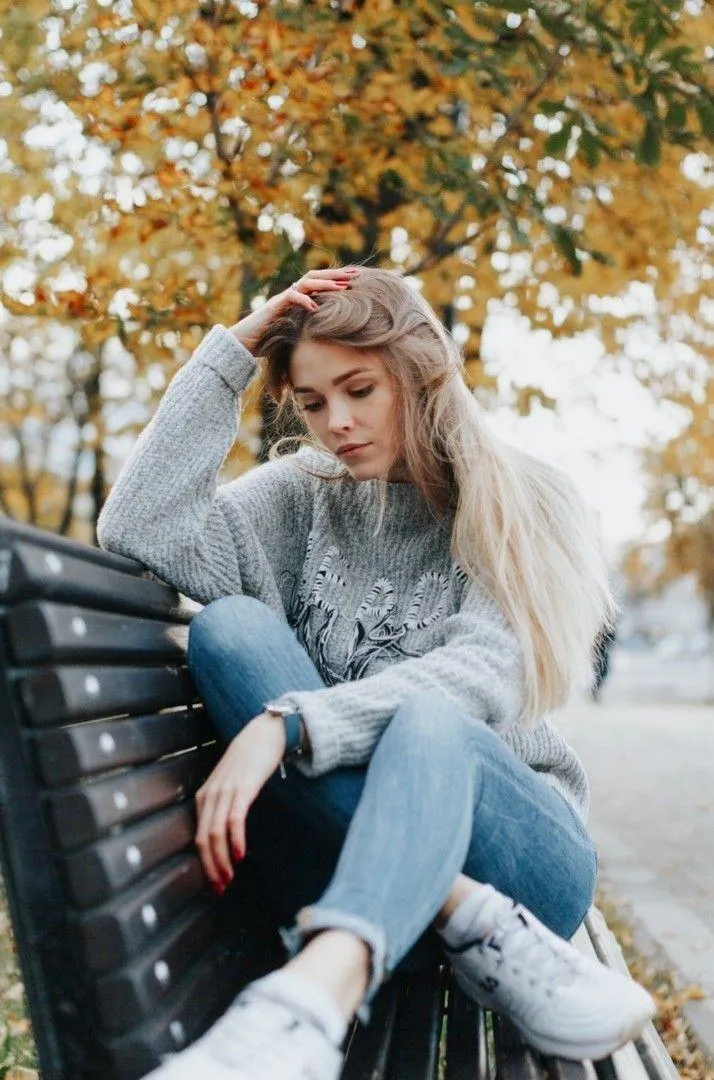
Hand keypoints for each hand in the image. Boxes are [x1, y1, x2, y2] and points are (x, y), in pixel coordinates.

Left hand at [195, 712, 284, 892]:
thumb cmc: (249, 761)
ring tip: (229, 879)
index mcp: (204, 797)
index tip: (215, 883)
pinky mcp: (242, 787)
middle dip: (210, 868)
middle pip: (203, 840)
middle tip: (221, 888)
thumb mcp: (230, 785)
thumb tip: (226, 835)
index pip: (198, 838)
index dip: (205, 865)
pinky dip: (235, 839)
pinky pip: (234, 818)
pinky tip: (241, 855)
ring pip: (215, 833)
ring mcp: (225, 791)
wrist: (265, 733)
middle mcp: (210, 795)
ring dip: (221, 860)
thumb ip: (224, 805)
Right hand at [228, 266, 360, 351]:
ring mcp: (282, 299)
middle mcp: (291, 295)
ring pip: (305, 282)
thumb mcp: (296, 335)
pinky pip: (290, 297)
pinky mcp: (273, 307)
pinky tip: (316, 306)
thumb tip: (332, 336)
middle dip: (336, 274)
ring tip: (342, 286)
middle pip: (315, 276)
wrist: (242, 344)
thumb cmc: (269, 343)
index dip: (337, 279)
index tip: (357, 279)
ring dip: (325, 283)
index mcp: (297, 300)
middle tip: (356, 274)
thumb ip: (310, 329)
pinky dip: (304, 300)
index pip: (319, 283)